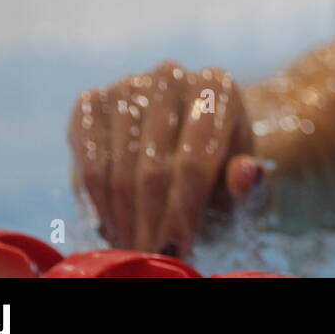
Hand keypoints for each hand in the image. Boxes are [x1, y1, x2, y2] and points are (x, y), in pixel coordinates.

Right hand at [67, 61, 263, 257]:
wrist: (186, 148)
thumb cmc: (221, 175)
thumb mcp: (243, 189)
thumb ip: (250, 188)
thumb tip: (247, 173)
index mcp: (218, 87)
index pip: (196, 160)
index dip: (183, 212)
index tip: (176, 251)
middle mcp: (171, 76)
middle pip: (152, 167)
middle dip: (149, 223)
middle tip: (148, 257)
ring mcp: (128, 85)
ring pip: (115, 166)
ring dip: (120, 217)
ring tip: (131, 247)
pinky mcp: (93, 102)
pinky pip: (84, 155)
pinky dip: (93, 197)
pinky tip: (109, 222)